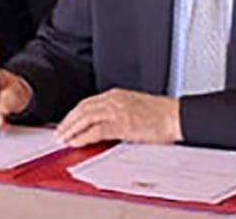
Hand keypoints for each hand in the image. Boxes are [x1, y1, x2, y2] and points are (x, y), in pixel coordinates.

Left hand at [55, 88, 181, 146]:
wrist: (176, 116)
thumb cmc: (160, 114)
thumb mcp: (134, 107)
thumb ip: (117, 111)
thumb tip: (103, 124)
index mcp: (116, 94)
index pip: (88, 103)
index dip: (74, 114)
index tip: (67, 123)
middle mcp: (114, 100)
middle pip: (83, 109)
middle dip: (68, 121)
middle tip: (59, 132)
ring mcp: (118, 111)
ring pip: (86, 118)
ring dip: (72, 129)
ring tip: (63, 139)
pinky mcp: (123, 124)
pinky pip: (97, 130)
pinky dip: (84, 136)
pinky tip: (77, 142)